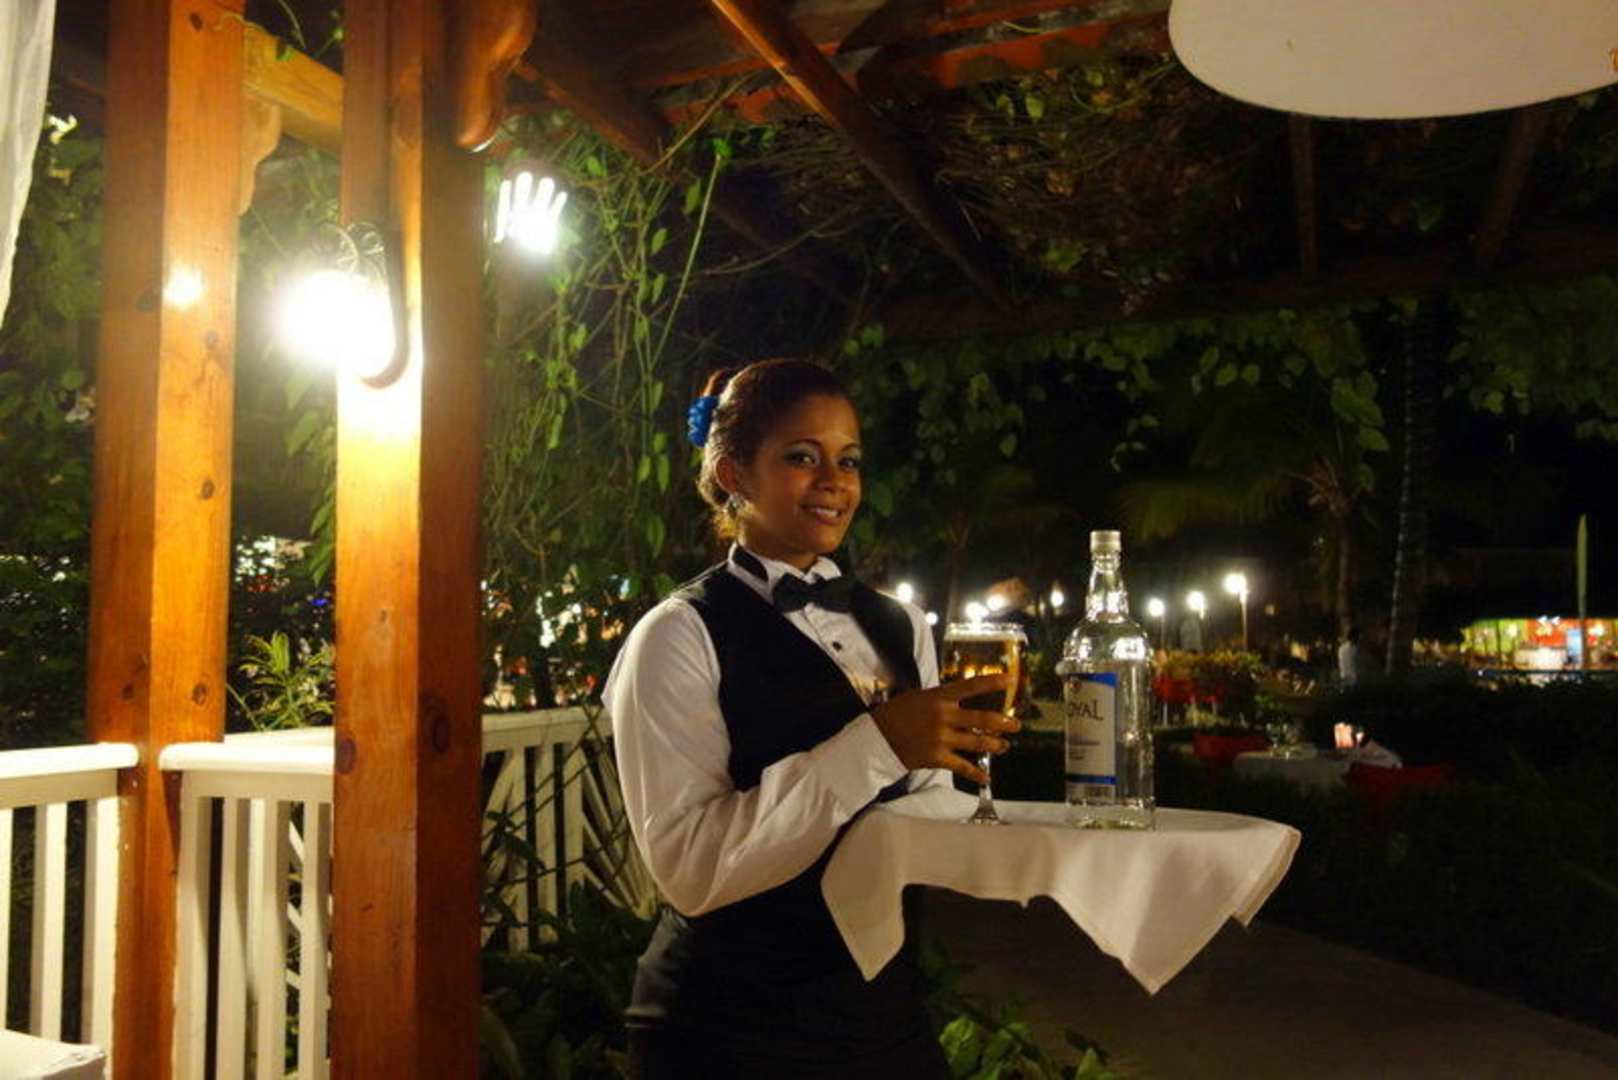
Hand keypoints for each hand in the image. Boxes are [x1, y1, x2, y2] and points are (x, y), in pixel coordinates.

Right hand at [871, 674, 1020, 785]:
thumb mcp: (917, 697)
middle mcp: (944, 716)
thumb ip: (939, 697)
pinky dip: (976, 773)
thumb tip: (958, 697)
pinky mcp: (937, 758)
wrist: (876, 739)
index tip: (1010, 679)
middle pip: (982, 720)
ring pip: (977, 743)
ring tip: (1005, 745)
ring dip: (995, 745)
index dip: (992, 682)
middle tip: (1017, 724)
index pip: (970, 686)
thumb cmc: (895, 714)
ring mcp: (942, 738)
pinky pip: (962, 766)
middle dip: (1003, 722)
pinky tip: (986, 778)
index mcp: (939, 697)